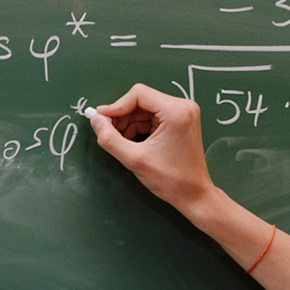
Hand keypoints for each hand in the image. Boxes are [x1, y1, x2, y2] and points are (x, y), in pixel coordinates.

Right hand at [87, 84, 218, 215]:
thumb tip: (95, 121)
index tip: (101, 118)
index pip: (138, 94)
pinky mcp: (180, 121)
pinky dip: (138, 128)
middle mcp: (183, 107)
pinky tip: (132, 143)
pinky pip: (152, 117)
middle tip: (107, 133)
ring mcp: (183, 113)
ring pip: (144, 109)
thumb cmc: (172, 180)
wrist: (193, 195)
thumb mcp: (134, 159)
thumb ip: (110, 139)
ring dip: (128, 123)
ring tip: (120, 143)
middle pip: (140, 101)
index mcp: (176, 111)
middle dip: (121, 117)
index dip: (116, 106)